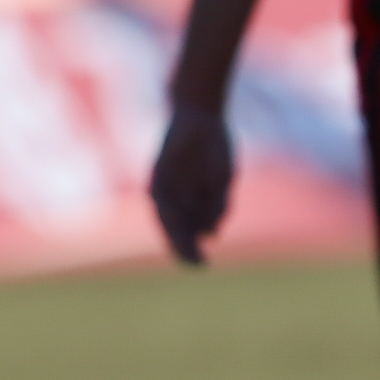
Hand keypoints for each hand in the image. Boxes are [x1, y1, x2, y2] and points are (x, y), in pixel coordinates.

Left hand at [150, 107, 235, 264]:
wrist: (201, 112)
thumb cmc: (213, 145)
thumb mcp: (222, 179)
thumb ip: (217, 205)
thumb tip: (211, 234)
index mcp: (182, 198)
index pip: (182, 229)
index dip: (189, 248)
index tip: (201, 267)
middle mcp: (168, 194)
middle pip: (172, 228)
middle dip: (183, 247)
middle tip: (195, 265)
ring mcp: (162, 184)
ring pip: (170, 217)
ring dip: (184, 232)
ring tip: (194, 247)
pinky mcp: (157, 173)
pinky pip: (166, 199)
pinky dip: (179, 212)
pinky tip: (194, 219)